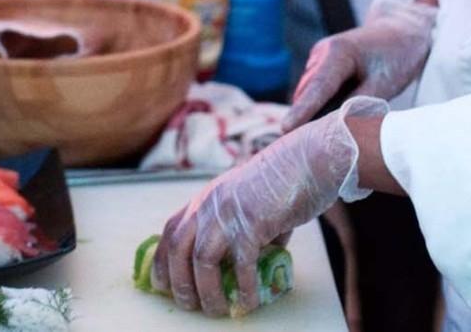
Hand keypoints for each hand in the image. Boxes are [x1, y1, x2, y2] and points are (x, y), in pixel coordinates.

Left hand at [152, 97, 386, 315]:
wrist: (309, 159)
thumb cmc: (285, 180)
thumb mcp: (250, 200)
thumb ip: (243, 227)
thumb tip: (251, 261)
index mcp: (207, 197)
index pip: (171, 231)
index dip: (162, 261)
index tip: (162, 285)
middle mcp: (210, 204)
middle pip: (178, 249)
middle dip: (179, 283)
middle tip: (189, 306)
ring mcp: (229, 212)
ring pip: (202, 260)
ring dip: (207, 292)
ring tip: (216, 311)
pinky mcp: (252, 222)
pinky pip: (242, 265)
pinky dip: (243, 289)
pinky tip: (248, 303)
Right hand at [283, 0, 436, 131]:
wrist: (402, 31)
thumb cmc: (397, 56)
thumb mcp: (384, 84)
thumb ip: (358, 105)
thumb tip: (336, 127)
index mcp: (338, 53)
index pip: (317, 88)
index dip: (302, 111)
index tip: (285, 129)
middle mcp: (322, 53)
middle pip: (308, 93)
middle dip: (303, 118)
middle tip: (300, 148)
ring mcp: (319, 58)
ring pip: (310, 93)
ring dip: (311, 113)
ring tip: (315, 139)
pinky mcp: (322, 65)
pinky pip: (316, 91)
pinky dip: (319, 106)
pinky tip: (327, 121)